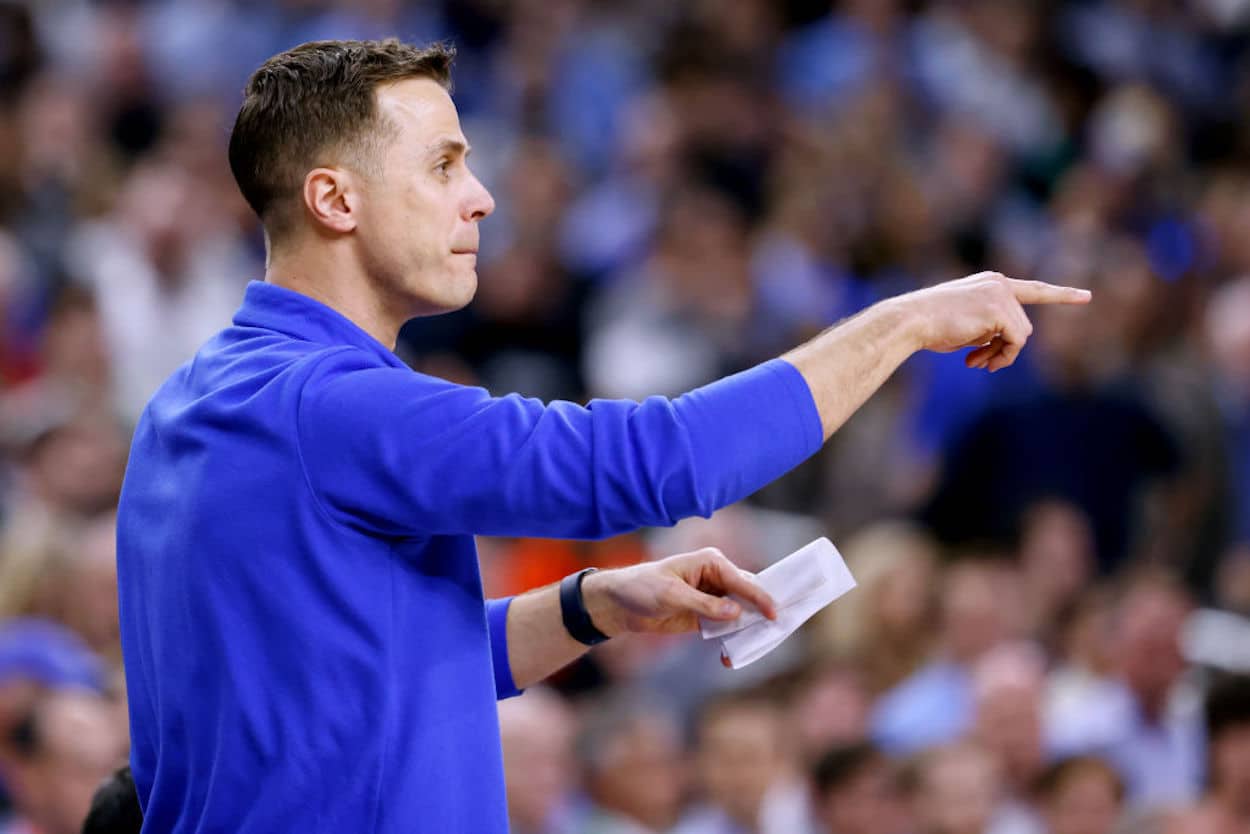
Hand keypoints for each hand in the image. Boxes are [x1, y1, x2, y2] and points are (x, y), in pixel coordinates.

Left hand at [581, 548, 775, 638]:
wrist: (618, 605)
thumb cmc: (641, 588)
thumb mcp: (672, 595)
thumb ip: (704, 604)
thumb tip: (736, 613)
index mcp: (710, 562)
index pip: (741, 579)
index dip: (759, 596)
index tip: (774, 613)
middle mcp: (716, 578)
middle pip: (746, 596)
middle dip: (759, 613)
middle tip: (775, 631)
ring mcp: (712, 598)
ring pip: (739, 614)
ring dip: (746, 631)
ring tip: (755, 647)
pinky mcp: (705, 617)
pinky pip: (725, 629)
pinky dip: (729, 641)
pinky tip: (727, 657)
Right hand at [893, 271, 1090, 371]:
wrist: (911, 320)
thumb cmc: (930, 326)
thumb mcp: (965, 325)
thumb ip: (989, 328)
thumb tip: (1003, 347)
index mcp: (991, 283)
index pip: (1033, 289)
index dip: (1060, 294)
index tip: (1086, 296)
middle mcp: (999, 283)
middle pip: (1023, 326)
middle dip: (1004, 349)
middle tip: (979, 364)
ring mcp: (1001, 294)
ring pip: (1022, 336)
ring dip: (1001, 354)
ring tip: (975, 362)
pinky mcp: (1000, 309)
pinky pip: (1016, 341)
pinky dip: (1002, 356)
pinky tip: (977, 361)